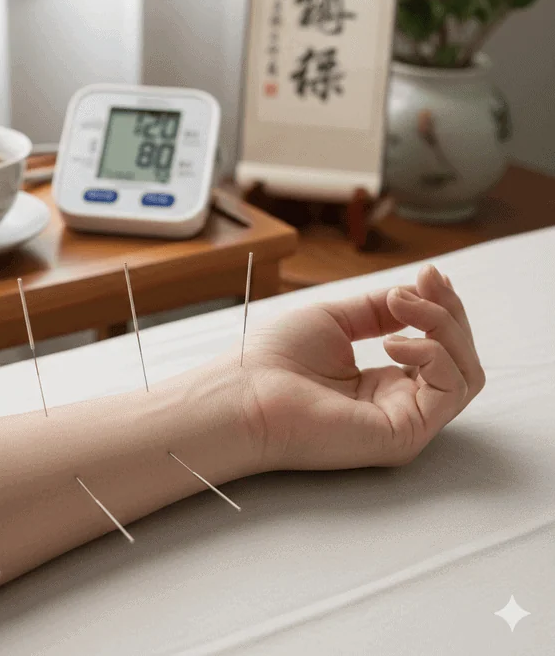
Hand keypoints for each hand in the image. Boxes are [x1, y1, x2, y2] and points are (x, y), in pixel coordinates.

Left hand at [240, 265, 485, 470]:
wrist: (243, 393)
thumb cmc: (273, 359)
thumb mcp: (335, 319)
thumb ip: (380, 311)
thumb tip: (419, 293)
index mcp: (379, 383)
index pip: (436, 349)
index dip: (441, 308)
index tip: (429, 274)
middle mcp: (397, 404)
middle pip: (459, 359)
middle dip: (449, 311)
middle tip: (425, 282)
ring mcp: (403, 422)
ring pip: (465, 373)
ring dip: (445, 326)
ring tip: (402, 306)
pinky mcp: (403, 435)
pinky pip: (450, 389)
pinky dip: (432, 352)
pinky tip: (392, 339)